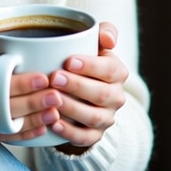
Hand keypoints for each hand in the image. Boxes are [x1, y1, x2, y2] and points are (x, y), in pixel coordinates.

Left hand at [46, 22, 128, 152]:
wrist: (79, 91)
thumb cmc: (82, 59)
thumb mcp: (94, 42)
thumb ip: (104, 32)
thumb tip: (108, 39)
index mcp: (118, 72)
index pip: (110, 70)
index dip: (91, 66)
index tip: (68, 60)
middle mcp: (116, 97)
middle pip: (102, 94)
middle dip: (77, 86)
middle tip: (54, 77)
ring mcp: (106, 118)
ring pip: (93, 117)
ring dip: (72, 108)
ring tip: (52, 99)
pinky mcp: (95, 135)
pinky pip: (85, 137)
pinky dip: (69, 132)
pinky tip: (54, 123)